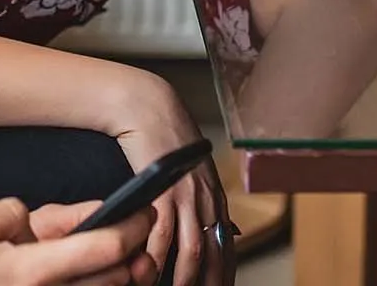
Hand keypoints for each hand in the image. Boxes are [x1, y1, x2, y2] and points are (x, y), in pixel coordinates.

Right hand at [0, 199, 157, 285]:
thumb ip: (7, 213)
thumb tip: (35, 219)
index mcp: (30, 271)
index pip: (104, 247)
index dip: (134, 225)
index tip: (144, 209)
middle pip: (116, 278)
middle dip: (138, 253)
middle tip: (143, 233)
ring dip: (124, 277)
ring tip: (132, 259)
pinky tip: (100, 276)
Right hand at [108, 81, 223, 285]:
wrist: (148, 108)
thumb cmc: (164, 138)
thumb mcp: (191, 171)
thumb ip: (203, 200)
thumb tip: (222, 228)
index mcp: (214, 195)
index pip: (228, 243)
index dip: (227, 271)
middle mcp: (206, 198)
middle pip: (216, 252)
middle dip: (211, 281)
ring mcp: (186, 195)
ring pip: (193, 248)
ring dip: (186, 277)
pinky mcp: (163, 191)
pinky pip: (162, 232)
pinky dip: (157, 257)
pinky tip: (151, 270)